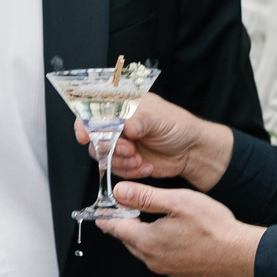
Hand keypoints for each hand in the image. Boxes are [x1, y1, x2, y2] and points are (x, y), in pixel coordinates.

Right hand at [75, 95, 230, 188]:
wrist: (192, 152)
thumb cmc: (179, 127)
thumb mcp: (160, 119)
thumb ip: (140, 121)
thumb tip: (125, 126)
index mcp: (124, 105)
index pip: (94, 110)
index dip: (85, 122)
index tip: (84, 135)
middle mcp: (118, 123)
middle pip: (95, 136)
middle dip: (111, 147)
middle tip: (130, 150)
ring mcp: (120, 143)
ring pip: (102, 155)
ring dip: (121, 161)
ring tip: (140, 160)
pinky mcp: (125, 160)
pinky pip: (115, 169)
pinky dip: (130, 171)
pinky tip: (146, 166)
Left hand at [91, 182, 262, 276]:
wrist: (240, 254)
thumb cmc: (214, 228)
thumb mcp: (177, 202)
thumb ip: (146, 197)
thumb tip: (121, 192)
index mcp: (148, 241)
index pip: (116, 229)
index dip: (107, 218)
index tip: (99, 214)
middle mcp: (153, 259)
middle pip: (128, 240)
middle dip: (123, 226)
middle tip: (122, 212)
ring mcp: (166, 268)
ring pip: (143, 250)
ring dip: (140, 236)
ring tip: (143, 220)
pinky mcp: (179, 272)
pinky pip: (159, 257)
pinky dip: (156, 245)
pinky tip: (168, 234)